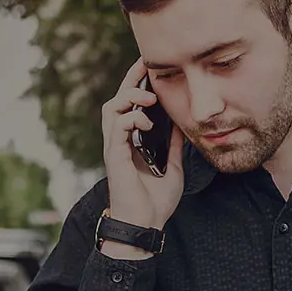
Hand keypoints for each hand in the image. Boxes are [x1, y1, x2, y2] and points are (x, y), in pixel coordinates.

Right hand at [101, 57, 186, 232]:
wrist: (146, 225)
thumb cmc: (155, 201)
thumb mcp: (172, 165)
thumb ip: (172, 144)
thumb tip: (179, 122)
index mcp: (131, 142)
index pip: (131, 106)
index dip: (138, 84)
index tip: (150, 67)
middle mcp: (120, 141)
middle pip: (117, 99)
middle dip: (130, 80)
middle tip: (145, 65)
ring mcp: (115, 148)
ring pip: (112, 109)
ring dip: (128, 97)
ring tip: (148, 97)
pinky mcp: (115, 157)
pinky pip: (116, 128)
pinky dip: (130, 118)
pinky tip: (145, 121)